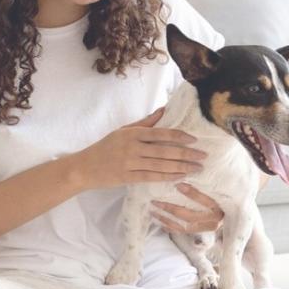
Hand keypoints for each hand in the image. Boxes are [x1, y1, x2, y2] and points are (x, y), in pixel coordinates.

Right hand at [68, 106, 205, 190]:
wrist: (84, 167)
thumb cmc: (105, 147)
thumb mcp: (123, 131)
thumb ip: (144, 123)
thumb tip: (164, 110)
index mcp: (132, 133)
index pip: (161, 133)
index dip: (179, 136)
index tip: (194, 139)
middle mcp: (132, 147)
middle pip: (165, 150)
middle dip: (186, 154)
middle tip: (203, 156)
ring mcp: (130, 163)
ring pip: (161, 165)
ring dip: (182, 167)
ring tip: (197, 168)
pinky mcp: (128, 178)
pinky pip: (152, 177)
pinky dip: (168, 177)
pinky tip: (180, 176)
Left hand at [151, 181, 224, 235]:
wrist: (227, 211)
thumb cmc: (219, 194)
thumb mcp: (216, 188)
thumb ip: (206, 183)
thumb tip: (192, 168)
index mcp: (219, 207)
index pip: (205, 201)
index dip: (192, 194)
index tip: (178, 185)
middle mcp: (213, 220)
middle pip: (190, 216)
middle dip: (171, 209)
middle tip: (156, 201)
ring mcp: (205, 228)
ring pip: (183, 226)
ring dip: (166, 219)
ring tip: (153, 211)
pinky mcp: (198, 233)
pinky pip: (181, 232)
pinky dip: (169, 227)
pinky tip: (159, 221)